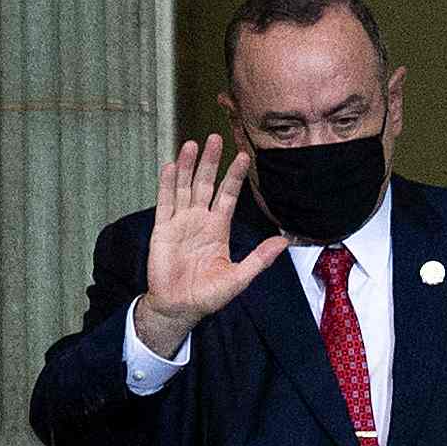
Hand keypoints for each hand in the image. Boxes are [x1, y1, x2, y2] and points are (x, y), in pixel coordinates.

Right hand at [130, 133, 287, 354]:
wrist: (179, 307)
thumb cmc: (208, 295)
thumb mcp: (238, 277)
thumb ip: (259, 259)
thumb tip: (284, 241)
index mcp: (218, 228)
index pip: (228, 195)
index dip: (234, 176)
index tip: (243, 156)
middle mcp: (199, 220)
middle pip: (205, 183)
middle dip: (210, 161)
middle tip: (215, 138)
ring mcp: (180, 222)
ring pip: (183, 187)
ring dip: (187, 166)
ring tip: (192, 144)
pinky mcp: (162, 229)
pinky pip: (164, 202)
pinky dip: (167, 184)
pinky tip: (170, 166)